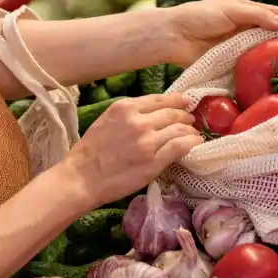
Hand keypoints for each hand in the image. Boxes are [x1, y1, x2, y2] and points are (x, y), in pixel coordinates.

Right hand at [60, 94, 201, 208]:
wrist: (82, 178)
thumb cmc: (90, 152)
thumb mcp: (107, 121)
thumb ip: (129, 115)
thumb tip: (153, 114)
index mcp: (124, 107)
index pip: (159, 99)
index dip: (176, 100)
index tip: (185, 101)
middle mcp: (138, 120)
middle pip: (172, 113)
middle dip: (184, 115)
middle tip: (190, 119)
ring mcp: (148, 141)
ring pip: (179, 129)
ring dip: (190, 130)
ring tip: (194, 133)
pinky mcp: (154, 161)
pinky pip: (180, 146)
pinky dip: (191, 142)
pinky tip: (195, 143)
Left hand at [165, 0, 277, 66]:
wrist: (174, 36)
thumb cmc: (200, 16)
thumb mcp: (231, 10)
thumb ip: (258, 16)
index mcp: (245, 11)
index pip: (274, 14)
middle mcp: (244, 29)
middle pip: (271, 35)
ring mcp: (237, 47)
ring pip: (262, 52)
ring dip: (277, 57)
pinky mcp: (229, 63)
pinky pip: (249, 67)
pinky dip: (261, 71)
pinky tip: (274, 78)